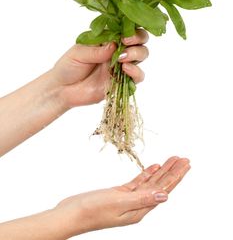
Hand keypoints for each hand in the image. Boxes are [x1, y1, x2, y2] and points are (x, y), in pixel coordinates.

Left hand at [52, 29, 148, 107]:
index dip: (131, 29)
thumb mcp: (78, 53)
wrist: (62, 90)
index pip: (127, 28)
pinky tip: (125, 70)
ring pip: (142, 55)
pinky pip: (138, 77)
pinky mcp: (122, 82)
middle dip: (138, 39)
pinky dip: (136, 72)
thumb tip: (114, 45)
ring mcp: (121, 66)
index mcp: (108, 39)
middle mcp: (118, 50)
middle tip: (126, 42)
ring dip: (137, 54)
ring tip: (122, 58)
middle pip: (140, 40)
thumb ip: (97, 50)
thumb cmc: (68, 66)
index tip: (125, 34)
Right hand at [54, 157, 189, 235]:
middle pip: (160, 185)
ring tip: (173, 160)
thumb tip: (165, 196)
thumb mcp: (118, 203)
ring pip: (150, 182)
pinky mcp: (119, 194)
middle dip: (173, 172)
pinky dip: (146, 174)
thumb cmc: (92, 210)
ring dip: (162, 171)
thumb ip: (142, 198)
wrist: (71, 214)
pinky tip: (153, 167)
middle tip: (185, 159)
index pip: (163, 190)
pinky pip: (138, 183)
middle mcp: (137, 205)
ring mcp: (128, 199)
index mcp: (140, 209)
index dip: (175, 176)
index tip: (186, 164)